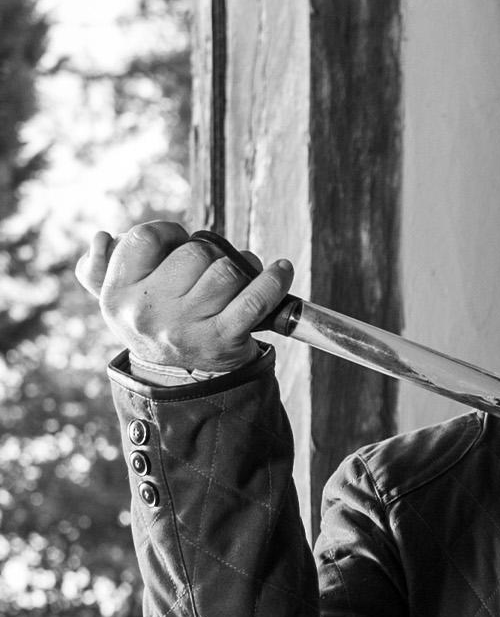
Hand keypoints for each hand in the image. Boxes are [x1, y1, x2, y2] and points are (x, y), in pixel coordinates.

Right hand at [76, 220, 289, 375]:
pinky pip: (255, 299)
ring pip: (226, 271)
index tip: (178, 242)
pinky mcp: (223, 341)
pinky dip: (274, 281)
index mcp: (117, 294)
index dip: (168, 232)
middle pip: (194, 253)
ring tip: (239, 274)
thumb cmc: (154, 326)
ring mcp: (187, 327)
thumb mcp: (118, 302)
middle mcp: (148, 311)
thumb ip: (100, 267)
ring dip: (241, 266)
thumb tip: (101, 238)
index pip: (145, 238)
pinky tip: (282, 269)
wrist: (181, 383)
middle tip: (212, 266)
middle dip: (210, 253)